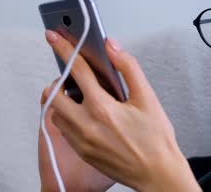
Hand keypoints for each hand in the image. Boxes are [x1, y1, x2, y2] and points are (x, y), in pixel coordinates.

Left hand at [41, 30, 199, 191]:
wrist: (157, 174)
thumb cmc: (156, 139)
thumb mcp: (147, 98)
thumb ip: (128, 68)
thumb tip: (112, 47)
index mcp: (102, 108)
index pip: (77, 70)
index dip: (64, 48)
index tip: (54, 36)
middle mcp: (86, 125)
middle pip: (54, 93)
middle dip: (59, 80)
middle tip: (74, 77)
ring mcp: (81, 141)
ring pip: (56, 113)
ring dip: (63, 100)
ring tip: (83, 96)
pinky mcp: (81, 152)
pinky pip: (64, 129)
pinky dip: (68, 117)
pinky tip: (87, 115)